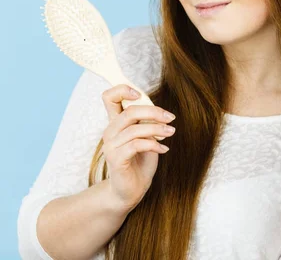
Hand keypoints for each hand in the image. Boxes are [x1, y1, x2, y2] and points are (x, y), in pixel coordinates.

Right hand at [101, 84, 176, 212]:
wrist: (130, 191)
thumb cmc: (139, 163)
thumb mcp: (146, 138)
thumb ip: (147, 123)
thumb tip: (159, 111)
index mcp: (115, 123)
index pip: (109, 97)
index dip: (122, 89)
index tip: (140, 94)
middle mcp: (110, 132)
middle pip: (129, 111)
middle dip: (153, 111)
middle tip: (170, 118)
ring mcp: (111, 146)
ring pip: (135, 129)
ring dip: (157, 129)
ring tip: (171, 133)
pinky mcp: (116, 159)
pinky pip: (136, 145)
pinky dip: (153, 144)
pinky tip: (163, 149)